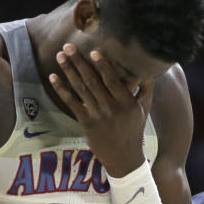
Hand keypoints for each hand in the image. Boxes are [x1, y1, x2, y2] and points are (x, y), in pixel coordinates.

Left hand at [49, 43, 152, 176]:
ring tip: (60, 56)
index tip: (93, 51)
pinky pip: (71, 103)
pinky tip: (53, 77)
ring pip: (80, 89)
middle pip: (92, 80)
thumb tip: (150, 70)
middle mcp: (111, 108)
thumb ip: (146, 89)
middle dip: (79, 62)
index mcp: (126, 102)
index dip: (102, 65)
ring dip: (68, 71)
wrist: (124, 157)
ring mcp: (97, 115)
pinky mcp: (86, 123)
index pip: (112, 80)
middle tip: (68, 45)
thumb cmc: (134, 130)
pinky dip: (61, 90)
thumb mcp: (144, 110)